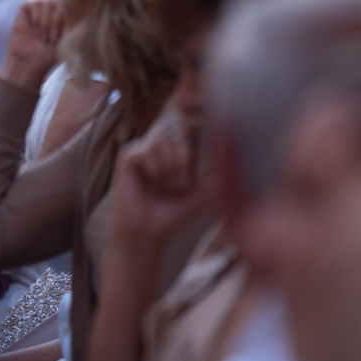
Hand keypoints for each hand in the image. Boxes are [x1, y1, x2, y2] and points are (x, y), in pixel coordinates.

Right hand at [0, 0, 64, 88]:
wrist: (29, 62)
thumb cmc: (48, 55)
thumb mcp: (66, 41)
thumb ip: (72, 24)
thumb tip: (75, 8)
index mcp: (63, 19)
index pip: (70, 7)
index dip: (66, 19)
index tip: (60, 36)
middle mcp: (51, 13)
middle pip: (59, 1)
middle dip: (56, 20)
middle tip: (50, 37)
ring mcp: (38, 11)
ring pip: (47, 0)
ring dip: (46, 17)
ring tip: (41, 32)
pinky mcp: (25, 11)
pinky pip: (33, 1)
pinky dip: (35, 13)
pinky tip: (34, 24)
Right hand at [112, 110, 204, 241]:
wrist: (148, 232)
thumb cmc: (174, 214)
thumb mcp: (203, 196)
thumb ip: (217, 179)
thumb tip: (232, 163)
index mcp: (179, 150)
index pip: (190, 128)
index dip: (194, 137)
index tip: (196, 165)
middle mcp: (161, 145)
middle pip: (177, 133)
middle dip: (182, 161)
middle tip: (177, 186)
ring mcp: (143, 148)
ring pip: (160, 141)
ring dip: (166, 168)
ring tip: (162, 186)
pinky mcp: (128, 156)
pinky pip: (144, 152)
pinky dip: (151, 170)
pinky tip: (148, 184)